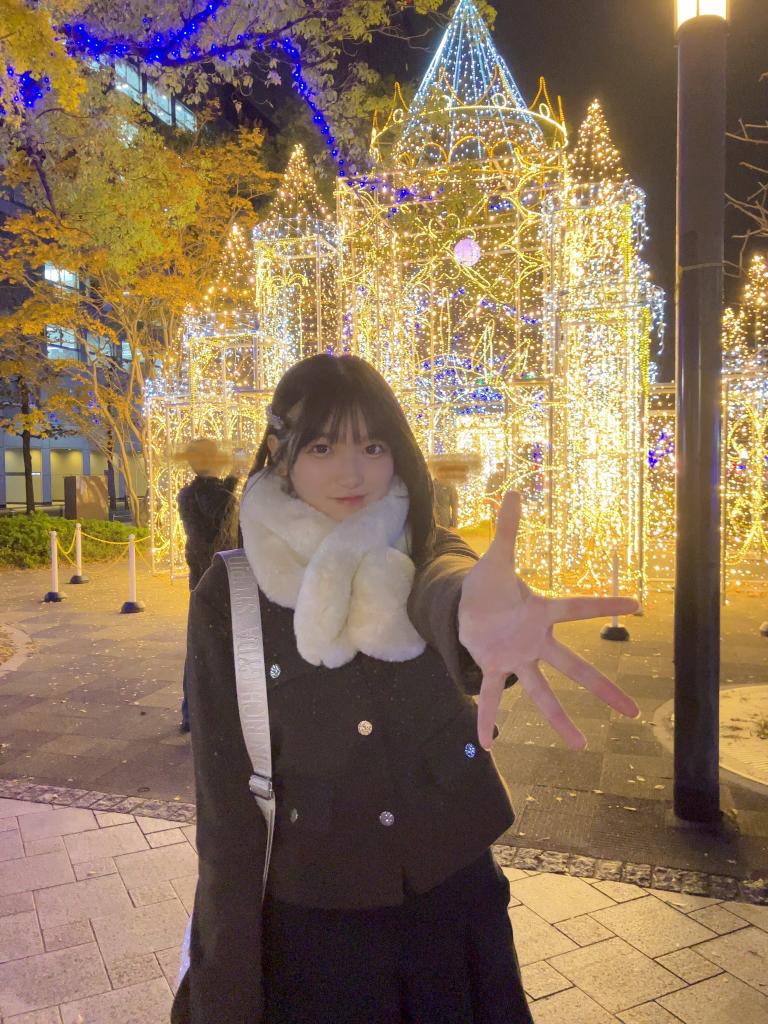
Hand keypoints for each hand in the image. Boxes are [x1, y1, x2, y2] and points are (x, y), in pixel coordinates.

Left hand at [459, 491, 639, 750]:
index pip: (579, 607)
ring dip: (559, 719)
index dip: (605, 605)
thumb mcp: (496, 557)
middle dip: (603, 688)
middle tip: (633, 712)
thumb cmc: (489, 584)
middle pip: (574, 666)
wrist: (466, 607)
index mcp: (541, 612)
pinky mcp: (494, 667)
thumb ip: (507, 528)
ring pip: (543, 691)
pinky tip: (488, 744)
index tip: (638, 605)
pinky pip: (494, 696)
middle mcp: (536, 642)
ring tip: (579, 745)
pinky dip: (487, 718)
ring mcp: (518, 658)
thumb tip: (514, 492)